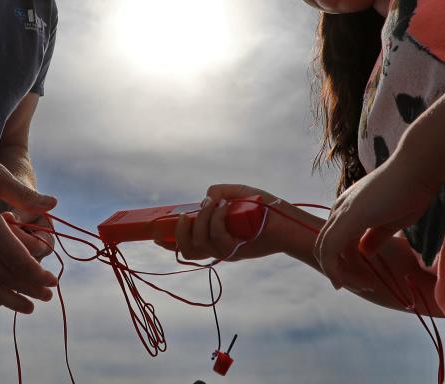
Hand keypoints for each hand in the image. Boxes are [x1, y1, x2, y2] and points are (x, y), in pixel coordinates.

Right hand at [153, 184, 304, 262]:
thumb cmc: (266, 208)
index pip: (187, 244)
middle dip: (179, 232)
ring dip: (201, 220)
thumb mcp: (239, 194)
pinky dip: (217, 218)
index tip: (155, 234)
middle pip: (186, 250)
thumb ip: (220, 192)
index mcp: (215, 236)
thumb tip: (204, 199)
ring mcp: (226, 251)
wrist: (288, 222)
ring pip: (198, 244)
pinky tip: (226, 206)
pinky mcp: (236, 251)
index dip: (169, 240)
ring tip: (216, 205)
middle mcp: (218, 247)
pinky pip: (216, 237)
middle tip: (186, 215)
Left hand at [314, 154, 437, 289]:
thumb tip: (365, 252)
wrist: (418, 169)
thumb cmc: (410, 190)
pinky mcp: (347, 218)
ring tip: (364, 285)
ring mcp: (341, 212)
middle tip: (365, 286)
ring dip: (340, 273)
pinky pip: (329, 249)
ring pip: (325, 250)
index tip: (367, 278)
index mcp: (349, 207)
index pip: (337, 239)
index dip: (347, 262)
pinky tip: (345, 281)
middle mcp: (340, 208)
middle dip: (341, 270)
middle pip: (326, 246)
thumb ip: (375, 236)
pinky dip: (334, 269)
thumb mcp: (391, 220)